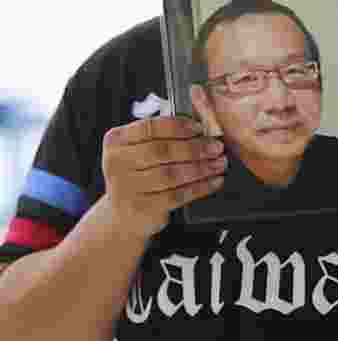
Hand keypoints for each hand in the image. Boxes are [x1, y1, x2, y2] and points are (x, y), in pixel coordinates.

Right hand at [101, 117, 226, 238]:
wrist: (123, 215)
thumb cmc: (139, 176)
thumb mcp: (140, 151)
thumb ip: (164, 136)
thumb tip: (202, 125)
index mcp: (116, 141)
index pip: (149, 127)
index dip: (177, 126)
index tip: (200, 128)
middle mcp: (115, 164)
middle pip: (161, 151)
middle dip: (194, 148)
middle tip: (217, 147)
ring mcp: (125, 188)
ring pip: (170, 174)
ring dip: (201, 168)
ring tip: (219, 163)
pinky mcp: (140, 208)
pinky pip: (176, 195)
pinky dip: (200, 187)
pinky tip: (214, 181)